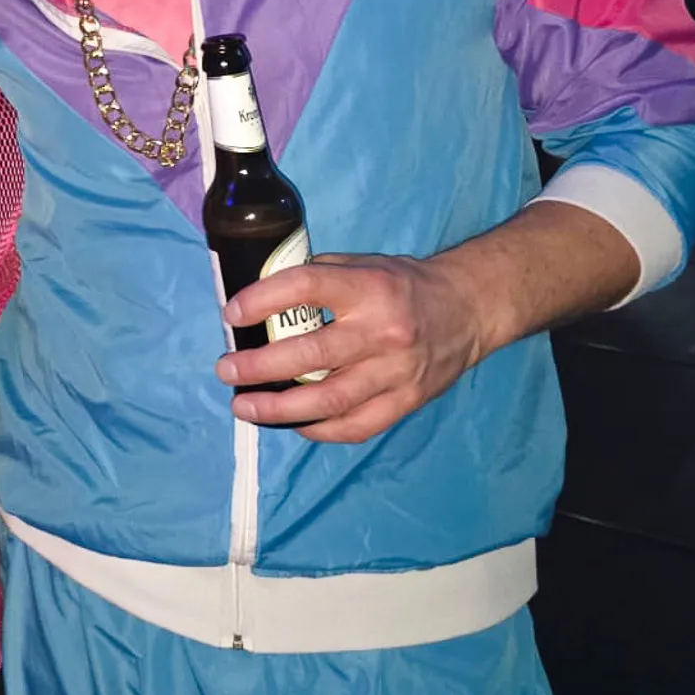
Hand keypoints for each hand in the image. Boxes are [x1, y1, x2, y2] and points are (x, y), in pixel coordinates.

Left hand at [215, 253, 489, 442]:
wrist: (469, 309)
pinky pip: (355, 426)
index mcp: (368, 288)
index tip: (231, 314)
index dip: (262, 300)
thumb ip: (317, 277)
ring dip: (278, 409)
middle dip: (258, 367)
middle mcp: (382, 332)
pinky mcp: (407, 402)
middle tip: (226, 370)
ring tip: (244, 407)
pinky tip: (291, 424)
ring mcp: (397, 373)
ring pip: (329, 401)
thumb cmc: (403, 284)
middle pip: (310, 355)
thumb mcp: (362, 264)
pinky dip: (318, 430)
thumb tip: (260, 298)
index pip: (306, 288)